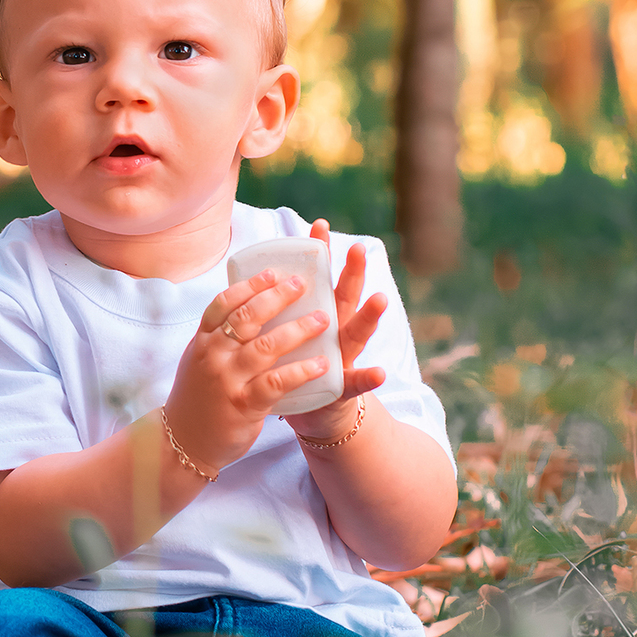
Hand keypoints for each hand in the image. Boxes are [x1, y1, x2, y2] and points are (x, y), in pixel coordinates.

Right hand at [163, 269, 331, 472]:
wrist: (183, 441)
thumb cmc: (198, 396)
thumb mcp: (198, 359)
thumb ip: (219, 335)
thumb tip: (250, 304)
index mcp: (203, 341)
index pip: (224, 303)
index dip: (250, 285)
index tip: (273, 272)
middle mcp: (213, 356)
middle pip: (247, 318)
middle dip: (277, 297)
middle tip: (301, 285)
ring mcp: (228, 380)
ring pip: (266, 346)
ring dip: (297, 330)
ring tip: (322, 319)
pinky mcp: (245, 405)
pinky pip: (277, 383)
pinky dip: (301, 371)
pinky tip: (321, 364)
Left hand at [286, 220, 385, 441]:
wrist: (312, 411)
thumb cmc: (293, 368)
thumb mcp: (285, 333)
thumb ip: (277, 308)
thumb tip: (256, 272)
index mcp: (318, 315)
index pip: (319, 278)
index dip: (320, 253)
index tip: (318, 225)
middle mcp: (335, 331)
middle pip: (343, 296)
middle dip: (352, 272)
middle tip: (357, 248)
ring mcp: (343, 357)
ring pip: (357, 332)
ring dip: (369, 316)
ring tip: (379, 298)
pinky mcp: (343, 387)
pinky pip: (356, 383)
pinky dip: (368, 378)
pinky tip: (380, 373)